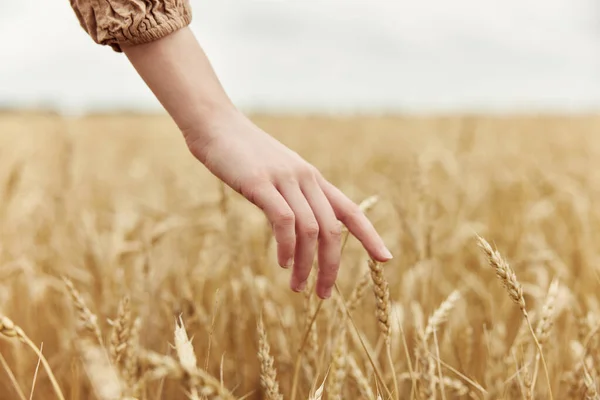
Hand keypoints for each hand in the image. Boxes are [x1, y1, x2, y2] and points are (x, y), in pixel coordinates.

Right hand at [185, 110, 392, 298]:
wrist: (215, 124)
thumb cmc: (244, 154)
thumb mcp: (277, 174)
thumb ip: (292, 197)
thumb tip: (300, 228)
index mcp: (313, 179)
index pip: (350, 210)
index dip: (370, 236)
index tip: (385, 259)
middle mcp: (306, 179)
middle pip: (332, 230)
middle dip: (331, 266)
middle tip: (323, 294)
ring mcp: (284, 180)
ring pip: (310, 230)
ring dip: (307, 264)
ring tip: (298, 288)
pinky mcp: (260, 183)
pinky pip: (284, 220)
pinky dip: (287, 246)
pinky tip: (283, 263)